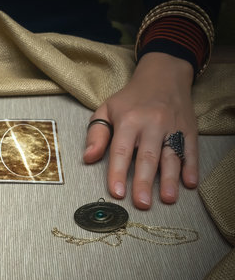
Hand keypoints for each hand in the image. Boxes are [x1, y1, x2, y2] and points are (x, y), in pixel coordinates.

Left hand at [84, 52, 197, 209]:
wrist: (163, 75)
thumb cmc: (131, 98)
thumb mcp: (106, 109)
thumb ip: (96, 134)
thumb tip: (88, 157)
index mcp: (128, 121)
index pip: (121, 151)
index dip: (118, 173)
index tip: (117, 192)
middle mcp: (151, 124)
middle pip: (147, 157)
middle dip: (144, 182)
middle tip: (142, 203)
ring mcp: (173, 127)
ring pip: (171, 156)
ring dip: (170, 179)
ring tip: (167, 198)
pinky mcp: (189, 130)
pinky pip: (191, 150)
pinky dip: (191, 167)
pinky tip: (189, 183)